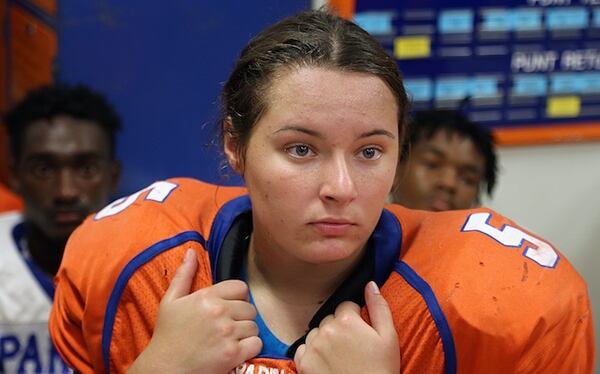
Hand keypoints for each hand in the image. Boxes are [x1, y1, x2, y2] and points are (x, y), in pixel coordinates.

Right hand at [128, 249, 261, 372]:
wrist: (164, 369)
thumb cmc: (167, 335)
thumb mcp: (170, 301)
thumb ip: (184, 275)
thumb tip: (192, 251)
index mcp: (207, 297)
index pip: (241, 287)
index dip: (237, 298)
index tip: (228, 308)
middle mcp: (219, 312)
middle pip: (250, 308)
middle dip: (241, 317)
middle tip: (228, 327)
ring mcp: (227, 333)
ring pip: (254, 327)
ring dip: (245, 334)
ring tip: (230, 339)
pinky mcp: (233, 353)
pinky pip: (256, 344)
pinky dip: (249, 348)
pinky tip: (235, 350)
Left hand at [294, 281, 399, 373]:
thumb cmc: (381, 369)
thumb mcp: (389, 337)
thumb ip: (379, 307)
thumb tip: (370, 284)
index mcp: (347, 320)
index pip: (345, 307)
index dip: (354, 319)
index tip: (360, 334)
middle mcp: (326, 330)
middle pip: (329, 319)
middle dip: (338, 329)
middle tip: (351, 348)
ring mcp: (313, 347)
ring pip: (316, 333)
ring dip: (324, 340)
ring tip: (339, 357)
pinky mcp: (304, 363)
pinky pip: (303, 349)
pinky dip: (311, 354)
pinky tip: (326, 364)